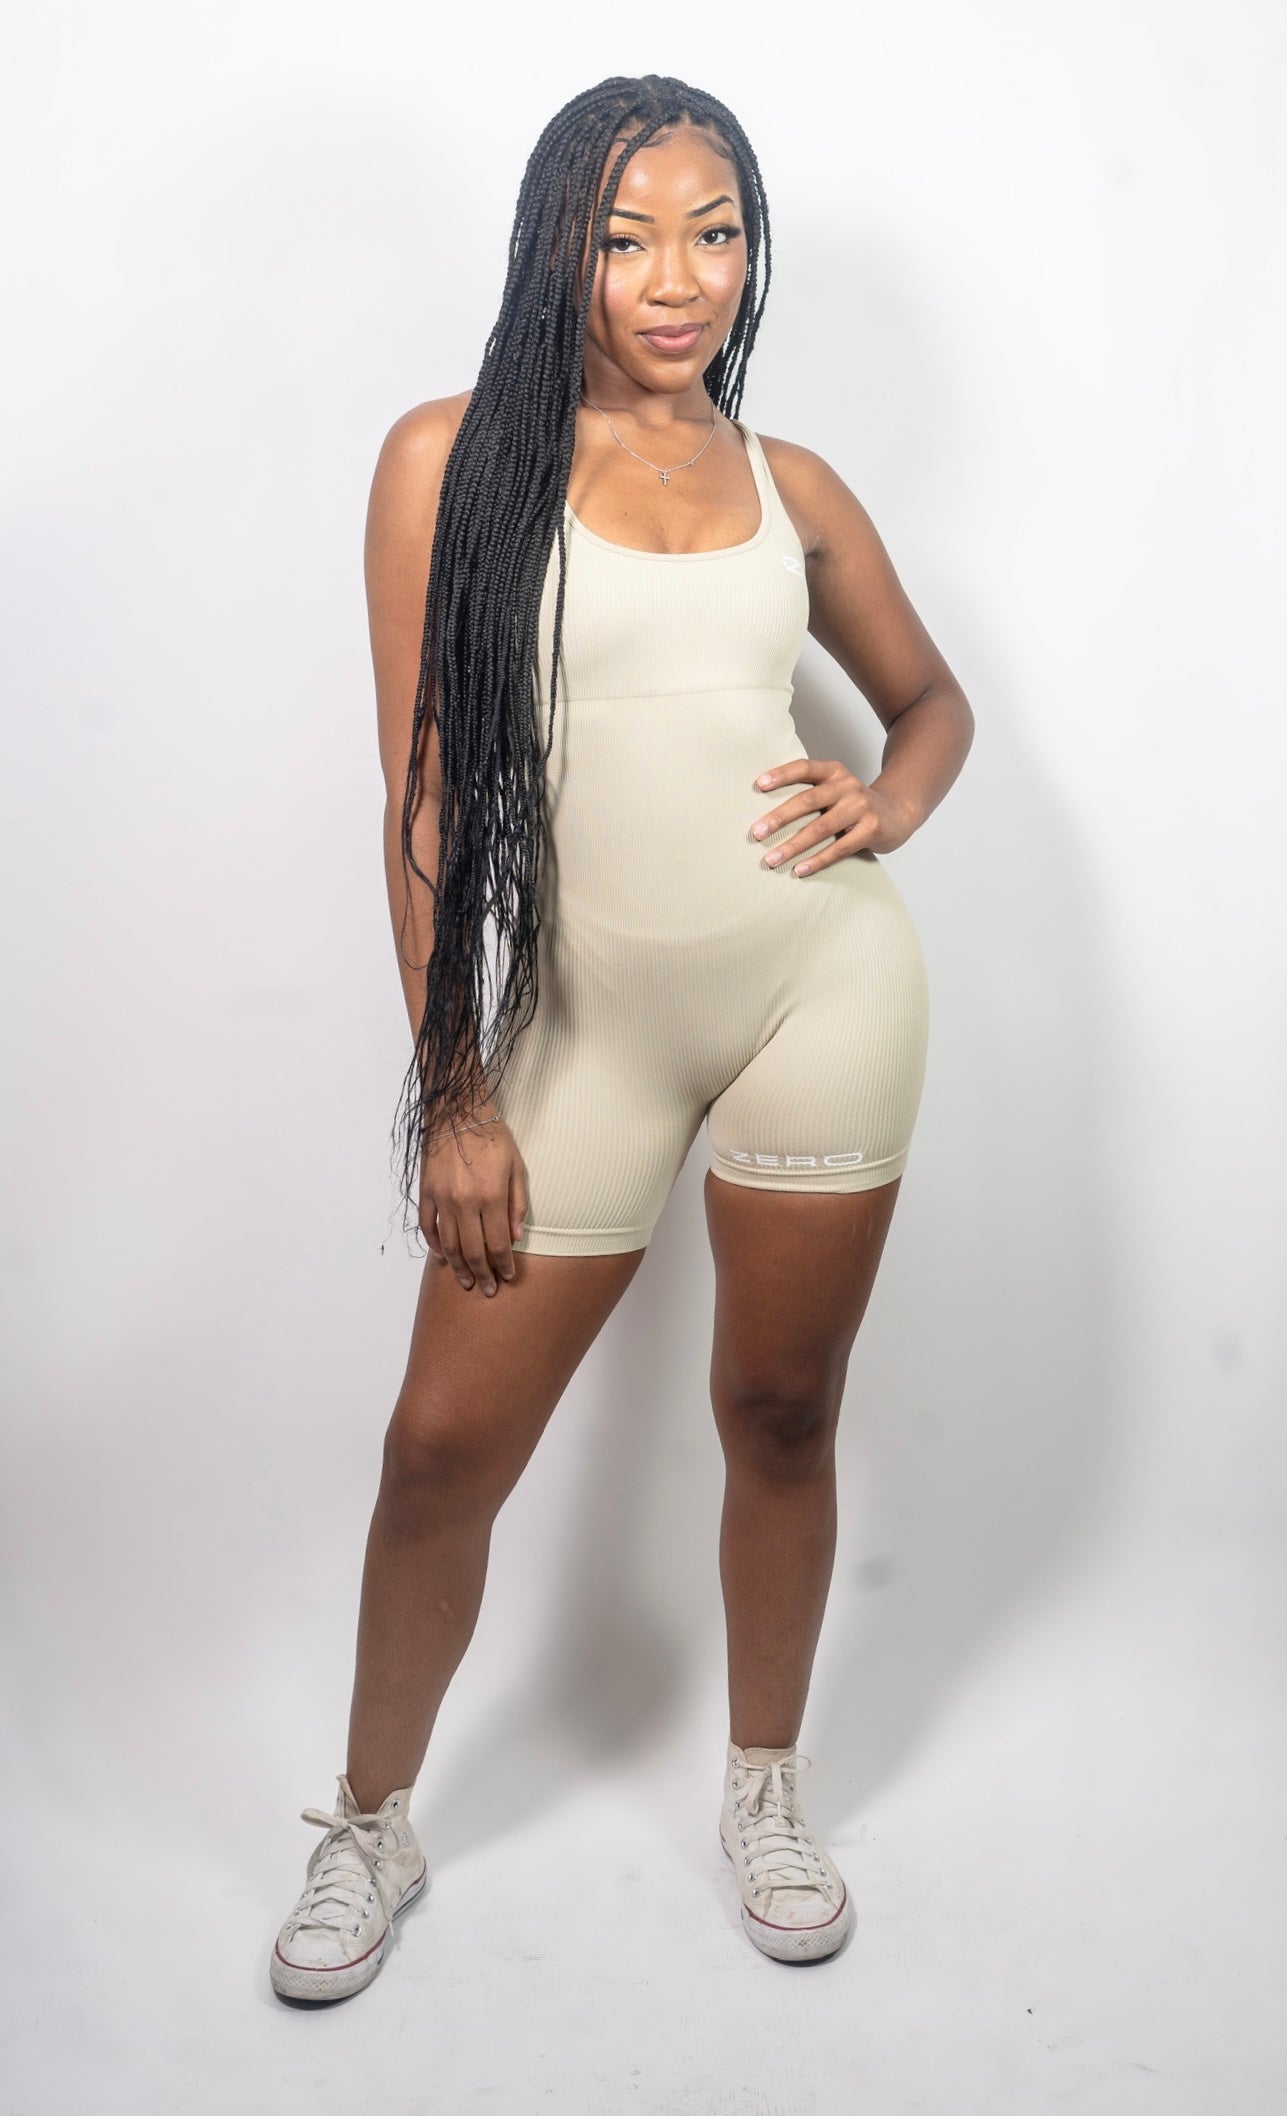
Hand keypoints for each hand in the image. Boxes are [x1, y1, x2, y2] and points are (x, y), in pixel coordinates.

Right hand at [419, 1105, 528, 1295]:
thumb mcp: (517, 1167)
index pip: (498, 1243)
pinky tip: (443, 1257)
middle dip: (482, 1274)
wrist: (457, 1111)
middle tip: (488, 1290)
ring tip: (466, 1281)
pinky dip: (435, 1245)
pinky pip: (428, 1227)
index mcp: (491, 1196)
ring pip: (448, 1244)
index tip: (508, 1277)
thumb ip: (518, 1204)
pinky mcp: (426, 1192)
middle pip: (473, 1251)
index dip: (504, 1265)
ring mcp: (442, 1199)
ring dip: (458, 1267)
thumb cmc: (493, 1136)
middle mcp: (464, 1202)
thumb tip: (516, 1237)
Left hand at [751, 759, 919, 872]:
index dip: (781, 775)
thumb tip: (765, 813)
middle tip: (757, 832)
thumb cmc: (854, 804)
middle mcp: (847, 785)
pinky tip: (799, 870)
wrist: (898, 812)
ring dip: (793, 846)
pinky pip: (839, 849)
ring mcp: (861, 807)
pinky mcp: (871, 830)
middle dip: (779, 818)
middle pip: (808, 800)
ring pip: (820, 828)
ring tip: (772, 859)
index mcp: (834, 771)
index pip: (804, 768)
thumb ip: (810, 792)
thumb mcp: (836, 788)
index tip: (759, 784)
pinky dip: (817, 861)